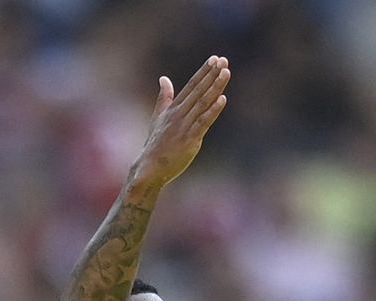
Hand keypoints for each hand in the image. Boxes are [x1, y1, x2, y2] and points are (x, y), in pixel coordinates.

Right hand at [132, 56, 230, 186]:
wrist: (149, 167)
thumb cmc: (155, 144)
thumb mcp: (158, 117)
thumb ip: (164, 98)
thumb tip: (164, 78)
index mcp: (173, 108)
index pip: (191, 86)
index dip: (203, 72)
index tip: (215, 59)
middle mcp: (179, 114)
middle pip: (198, 90)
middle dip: (212, 74)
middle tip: (223, 60)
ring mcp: (184, 126)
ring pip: (202, 103)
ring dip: (215, 87)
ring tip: (226, 73)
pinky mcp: (190, 140)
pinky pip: (203, 122)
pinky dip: (213, 110)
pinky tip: (223, 99)